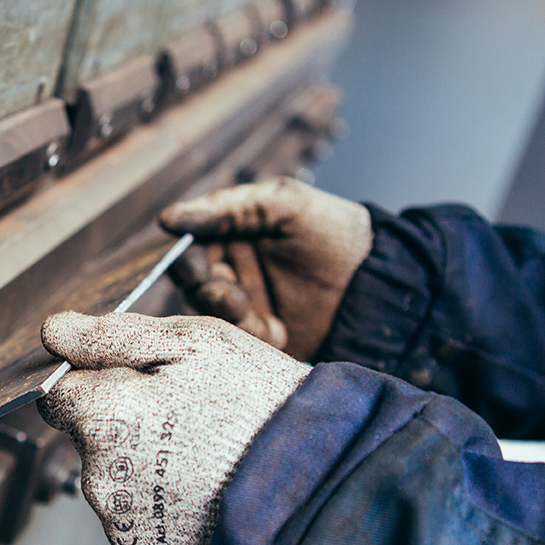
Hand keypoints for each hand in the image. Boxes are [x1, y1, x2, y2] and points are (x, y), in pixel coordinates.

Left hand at [38, 311, 309, 544]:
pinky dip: (164, 506)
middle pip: (90, 441)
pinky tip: (205, 489)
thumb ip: (112, 336)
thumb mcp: (192, 342)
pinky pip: (142, 521)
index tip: (144, 382)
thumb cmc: (257, 401)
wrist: (316, 480)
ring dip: (144, 467)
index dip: (101, 380)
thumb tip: (53, 331)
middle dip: (125, 424)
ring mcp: (125, 524)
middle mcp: (100, 479)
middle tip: (188, 416)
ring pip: (116, 482)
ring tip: (204, 455)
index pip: (60, 394)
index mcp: (102, 417)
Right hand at [159, 177, 371, 361]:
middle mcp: (232, 271)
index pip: (188, 252)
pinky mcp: (262, 336)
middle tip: (232, 295)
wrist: (377, 278)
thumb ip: (227, 207)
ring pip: (211, 317)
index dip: (186, 262)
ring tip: (258, 315)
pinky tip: (278, 332)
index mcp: (230, 236)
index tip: (197, 268)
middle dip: (209, 292)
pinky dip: (252, 337)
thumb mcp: (283, 203)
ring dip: (229, 316)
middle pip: (193, 288)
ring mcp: (246, 306)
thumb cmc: (332, 229)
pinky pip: (239, 341)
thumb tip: (168, 218)